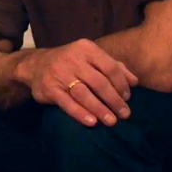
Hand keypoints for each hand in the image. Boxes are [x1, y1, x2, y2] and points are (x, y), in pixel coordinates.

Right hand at [14, 39, 139, 126]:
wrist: (36, 64)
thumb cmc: (71, 62)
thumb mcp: (91, 58)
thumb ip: (114, 67)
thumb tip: (135, 82)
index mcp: (87, 48)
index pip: (110, 67)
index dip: (121, 84)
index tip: (127, 98)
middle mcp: (73, 59)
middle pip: (99, 82)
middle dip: (114, 100)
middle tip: (124, 114)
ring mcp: (59, 74)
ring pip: (84, 94)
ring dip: (100, 109)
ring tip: (111, 121)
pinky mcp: (49, 89)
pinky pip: (67, 103)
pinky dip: (80, 113)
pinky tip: (92, 122)